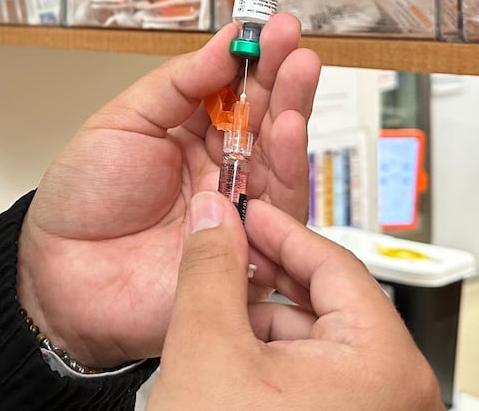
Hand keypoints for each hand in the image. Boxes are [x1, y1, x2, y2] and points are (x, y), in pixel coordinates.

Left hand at [16, 14, 320, 365]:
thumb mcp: (120, 123)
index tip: (270, 27)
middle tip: (293, 42)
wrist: (60, 271)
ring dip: (292, 111)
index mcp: (188, 136)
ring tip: (298, 72)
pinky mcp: (246, 250)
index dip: (253, 60)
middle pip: (264, 120)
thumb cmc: (81, 199)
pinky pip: (277, 210)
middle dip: (282, 78)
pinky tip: (287, 128)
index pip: (233, 91)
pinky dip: (286, 167)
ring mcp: (234, 209)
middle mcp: (219, 170)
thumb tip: (223, 43)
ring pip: (279, 158)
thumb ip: (175, 86)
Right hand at [146, 192, 443, 410]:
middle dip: (263, 282)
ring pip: (316, 343)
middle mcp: (397, 394)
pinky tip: (227, 364)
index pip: (334, 263)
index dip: (278, 230)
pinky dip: (269, 362)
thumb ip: (210, 271)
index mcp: (384, 365)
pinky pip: (315, 379)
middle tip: (218, 260)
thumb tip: (214, 217)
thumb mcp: (207, 349)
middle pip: (326, 304)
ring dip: (260, 325)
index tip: (243, 211)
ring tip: (210, 322)